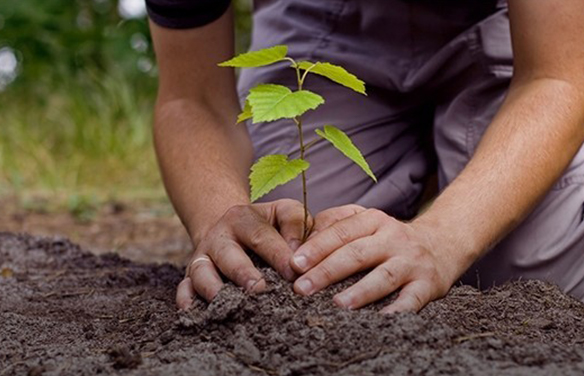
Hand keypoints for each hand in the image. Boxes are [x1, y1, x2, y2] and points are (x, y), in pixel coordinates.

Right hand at [176, 199, 311, 309]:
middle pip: (228, 255)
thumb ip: (295, 223)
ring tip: (232, 305)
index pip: (260, 235)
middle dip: (243, 273)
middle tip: (260, 289)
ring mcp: (202, 257)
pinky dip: (186, 300)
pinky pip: (183, 288)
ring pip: (201, 272)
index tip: (293, 273)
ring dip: (214, 289)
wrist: (230, 228)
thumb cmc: (266, 225)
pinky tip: (196, 313)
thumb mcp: (282, 212)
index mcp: (242, 218)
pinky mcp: (190, 275)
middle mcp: (219, 236)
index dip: (277, 254)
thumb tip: (298, 255)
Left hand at [290, 205, 463, 312]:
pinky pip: (412, 300)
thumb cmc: (389, 238)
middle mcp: (393, 238)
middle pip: (357, 253)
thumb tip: (300, 242)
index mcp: (373, 220)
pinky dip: (397, 311)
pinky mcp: (428, 284)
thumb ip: (335, 225)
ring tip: (337, 304)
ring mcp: (411, 261)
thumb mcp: (366, 222)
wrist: (442, 244)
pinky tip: (380, 321)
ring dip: (360, 291)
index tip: (294, 263)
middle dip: (327, 271)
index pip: (341, 232)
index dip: (316, 247)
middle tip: (302, 288)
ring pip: (383, 276)